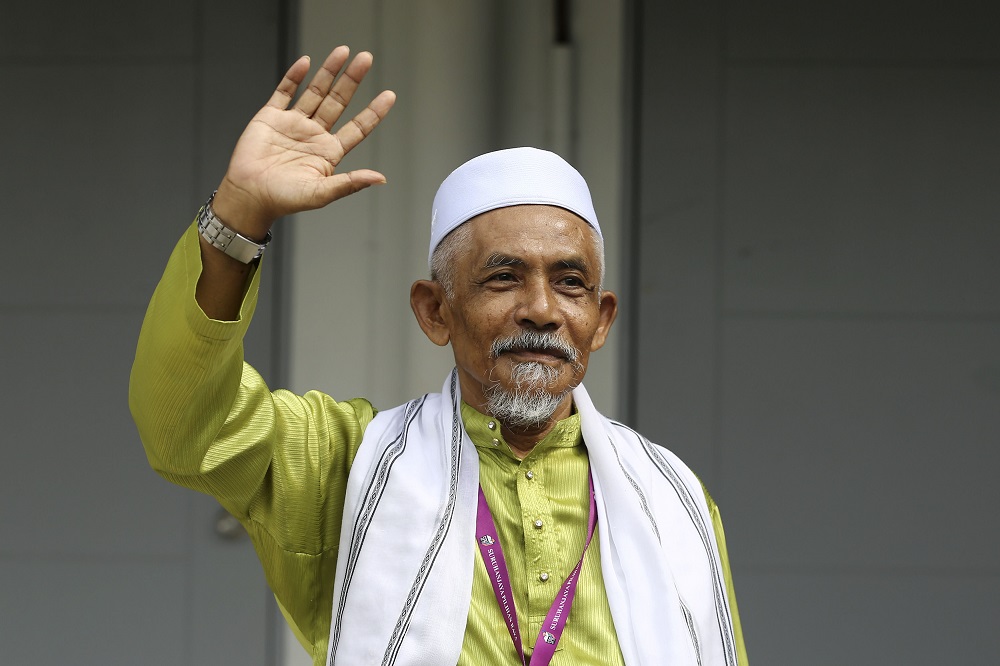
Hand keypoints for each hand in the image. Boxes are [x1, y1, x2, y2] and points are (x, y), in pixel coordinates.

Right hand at [212, 46, 395, 237]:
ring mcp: (293, 123)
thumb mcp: (322, 193)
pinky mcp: (270, 117)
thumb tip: (380, 178)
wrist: (248, 195)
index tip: (389, 95)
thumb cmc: (284, 199)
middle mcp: (314, 134)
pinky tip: (306, 62)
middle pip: (338, 101)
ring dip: (328, 72)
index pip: (357, 127)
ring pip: (315, 92)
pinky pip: (284, 91)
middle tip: (366, 59)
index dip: (373, 112)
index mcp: (329, 152)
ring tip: (343, 51)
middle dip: (352, 80)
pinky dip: (294, 77)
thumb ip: (350, 183)